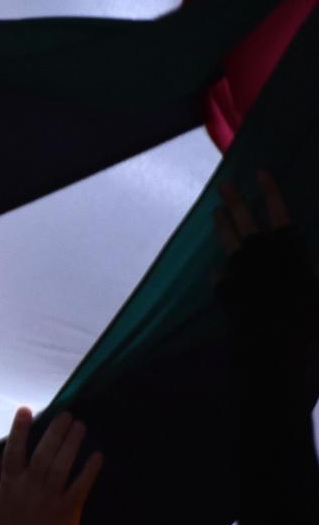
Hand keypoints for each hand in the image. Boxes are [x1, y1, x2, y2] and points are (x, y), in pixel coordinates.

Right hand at [0, 408, 102, 524]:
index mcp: (11, 482)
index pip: (15, 450)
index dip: (20, 429)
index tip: (26, 409)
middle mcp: (31, 485)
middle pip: (44, 452)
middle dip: (55, 430)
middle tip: (66, 413)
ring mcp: (51, 496)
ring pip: (63, 464)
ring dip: (72, 443)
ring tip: (80, 426)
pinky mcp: (69, 508)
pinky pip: (81, 485)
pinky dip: (89, 470)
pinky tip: (97, 455)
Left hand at [213, 171, 317, 334]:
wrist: (273, 353)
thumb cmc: (307, 322)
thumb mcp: (316, 291)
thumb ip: (312, 270)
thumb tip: (288, 260)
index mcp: (288, 253)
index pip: (278, 215)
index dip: (271, 193)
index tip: (261, 172)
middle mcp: (259, 258)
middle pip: (245, 223)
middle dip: (235, 201)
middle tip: (224, 185)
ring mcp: (239, 275)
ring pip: (228, 244)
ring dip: (223, 226)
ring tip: (216, 212)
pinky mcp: (225, 294)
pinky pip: (221, 276)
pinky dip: (222, 269)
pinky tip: (219, 265)